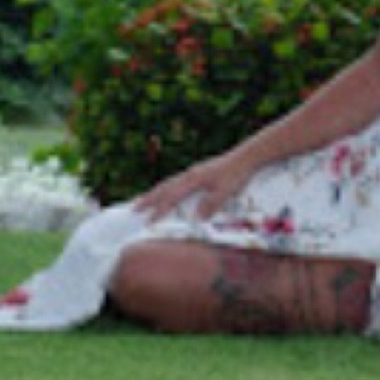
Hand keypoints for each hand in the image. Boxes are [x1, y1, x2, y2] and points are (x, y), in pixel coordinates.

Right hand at [135, 151, 252, 223]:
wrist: (246, 156)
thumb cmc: (236, 174)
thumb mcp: (226, 190)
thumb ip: (211, 203)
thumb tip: (197, 218)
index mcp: (194, 179)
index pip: (172, 196)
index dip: (160, 210)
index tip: (148, 222)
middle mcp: (190, 174)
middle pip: (164, 187)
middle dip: (148, 199)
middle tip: (133, 210)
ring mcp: (193, 172)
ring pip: (168, 183)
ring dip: (155, 192)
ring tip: (143, 201)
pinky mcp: (198, 172)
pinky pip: (176, 181)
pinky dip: (166, 188)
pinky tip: (167, 193)